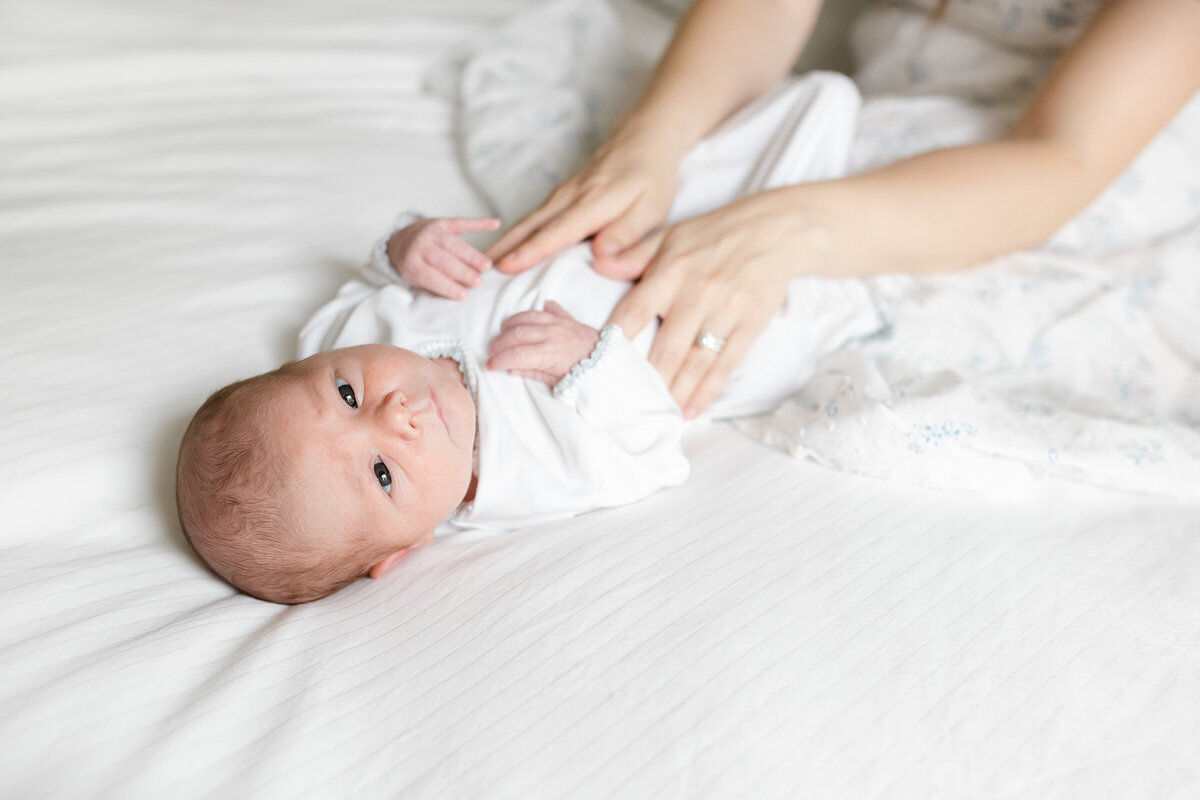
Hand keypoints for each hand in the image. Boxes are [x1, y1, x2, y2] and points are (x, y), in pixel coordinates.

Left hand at [386, 217, 500, 299]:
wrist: (400, 241)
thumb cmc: (413, 266)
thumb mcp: (415, 279)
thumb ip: (434, 285)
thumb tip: (461, 293)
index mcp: (411, 263)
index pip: (430, 276)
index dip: (447, 286)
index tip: (463, 295)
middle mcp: (420, 245)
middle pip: (444, 260)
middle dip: (462, 271)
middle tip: (478, 282)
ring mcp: (432, 232)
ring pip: (455, 244)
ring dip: (472, 255)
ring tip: (486, 266)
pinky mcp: (444, 223)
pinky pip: (463, 223)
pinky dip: (480, 223)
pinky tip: (495, 224)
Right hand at [484, 125, 681, 276]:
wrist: (643, 139)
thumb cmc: (651, 178)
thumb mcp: (652, 208)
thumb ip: (627, 233)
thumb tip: (601, 255)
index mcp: (594, 204)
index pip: (557, 232)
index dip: (531, 252)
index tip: (505, 267)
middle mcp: (570, 198)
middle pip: (530, 227)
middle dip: (502, 250)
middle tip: (475, 273)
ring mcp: (562, 195)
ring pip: (527, 222)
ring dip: (503, 242)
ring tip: (479, 264)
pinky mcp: (560, 196)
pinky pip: (533, 218)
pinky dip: (514, 234)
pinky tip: (504, 248)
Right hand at [487, 301, 601, 384]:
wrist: (609, 361)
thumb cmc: (584, 375)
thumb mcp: (558, 382)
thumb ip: (534, 374)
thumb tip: (511, 370)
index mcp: (550, 354)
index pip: (517, 354)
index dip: (500, 359)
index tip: (490, 365)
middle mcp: (552, 335)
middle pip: (517, 333)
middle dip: (500, 342)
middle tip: (492, 350)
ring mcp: (559, 323)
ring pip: (527, 316)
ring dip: (511, 324)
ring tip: (502, 333)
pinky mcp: (567, 317)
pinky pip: (548, 308)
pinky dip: (536, 311)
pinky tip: (528, 318)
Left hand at [608, 189, 815, 416]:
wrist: (776, 230)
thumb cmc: (715, 233)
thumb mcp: (670, 236)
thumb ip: (632, 254)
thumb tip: (595, 263)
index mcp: (670, 271)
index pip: (635, 312)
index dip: (616, 342)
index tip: (600, 367)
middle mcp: (696, 292)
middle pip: (666, 348)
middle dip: (647, 381)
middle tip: (627, 407)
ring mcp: (726, 310)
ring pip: (695, 362)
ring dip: (676, 392)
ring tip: (658, 415)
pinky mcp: (751, 323)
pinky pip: (725, 364)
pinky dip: (708, 390)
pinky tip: (692, 409)